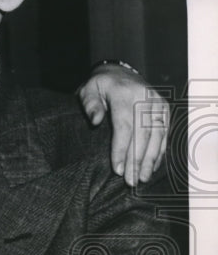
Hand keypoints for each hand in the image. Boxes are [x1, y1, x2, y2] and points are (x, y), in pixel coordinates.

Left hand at [78, 64, 168, 186]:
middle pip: (143, 134)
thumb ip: (90, 105)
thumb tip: (95, 121)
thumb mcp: (89, 90)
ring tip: (142, 179)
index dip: (122, 149)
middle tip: (131, 181)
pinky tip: (152, 167)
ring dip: (150, 160)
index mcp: (125, 94)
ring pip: (157, 136)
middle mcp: (146, 98)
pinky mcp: (164, 110)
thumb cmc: (100, 86)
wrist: (120, 72)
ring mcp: (158, 104)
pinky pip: (165, 133)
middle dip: (137, 160)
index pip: (125, 126)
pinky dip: (159, 151)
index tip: (118, 170)